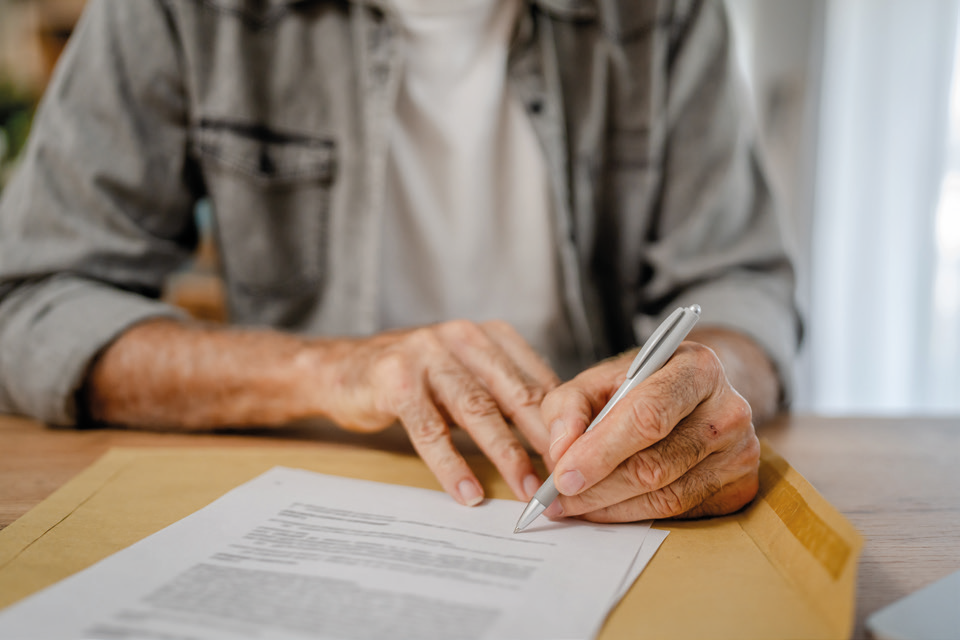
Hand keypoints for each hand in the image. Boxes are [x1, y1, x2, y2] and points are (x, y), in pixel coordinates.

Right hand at [306, 320, 559, 505]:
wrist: (342, 370)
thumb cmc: (414, 378)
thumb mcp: (466, 375)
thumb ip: (505, 393)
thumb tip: (558, 436)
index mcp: (489, 335)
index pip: (536, 379)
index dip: (560, 422)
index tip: (578, 458)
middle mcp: (462, 337)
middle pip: (514, 394)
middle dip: (542, 440)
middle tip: (563, 478)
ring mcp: (427, 355)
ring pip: (477, 411)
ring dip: (504, 455)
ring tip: (524, 489)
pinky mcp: (397, 381)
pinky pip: (431, 430)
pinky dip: (451, 466)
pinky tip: (467, 492)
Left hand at [539, 341, 759, 521]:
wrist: (694, 397)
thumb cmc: (641, 387)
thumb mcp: (599, 380)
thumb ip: (569, 407)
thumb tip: (560, 452)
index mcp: (696, 369)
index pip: (647, 417)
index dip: (600, 452)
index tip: (562, 477)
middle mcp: (729, 410)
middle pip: (655, 465)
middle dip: (597, 488)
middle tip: (557, 499)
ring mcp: (741, 452)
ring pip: (665, 497)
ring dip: (611, 508)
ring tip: (573, 506)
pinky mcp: (741, 487)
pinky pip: (680, 513)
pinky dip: (636, 516)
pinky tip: (608, 508)